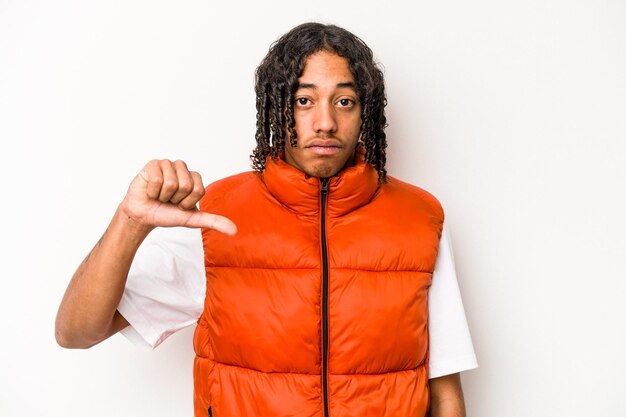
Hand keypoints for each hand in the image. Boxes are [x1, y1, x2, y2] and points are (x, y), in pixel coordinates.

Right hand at [120, 159, 236, 234]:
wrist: (144, 215)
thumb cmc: (167, 214)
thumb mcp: (193, 219)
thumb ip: (214, 222)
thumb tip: (234, 231)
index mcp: (194, 178)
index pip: (198, 190)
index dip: (187, 202)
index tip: (180, 204)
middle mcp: (183, 168)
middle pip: (186, 185)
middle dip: (175, 199)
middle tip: (168, 200)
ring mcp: (168, 164)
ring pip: (171, 183)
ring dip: (163, 195)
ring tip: (160, 195)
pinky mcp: (153, 164)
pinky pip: (157, 180)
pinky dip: (152, 192)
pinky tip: (151, 191)